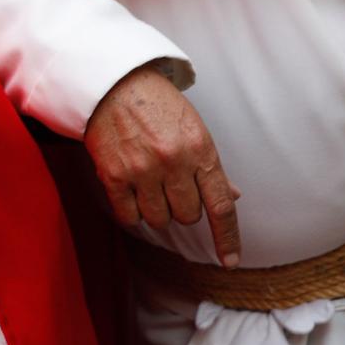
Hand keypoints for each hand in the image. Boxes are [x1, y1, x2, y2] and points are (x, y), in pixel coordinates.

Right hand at [86, 64, 241, 265]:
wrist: (113, 83)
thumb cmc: (157, 105)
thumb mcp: (194, 129)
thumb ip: (211, 166)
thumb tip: (232, 196)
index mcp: (200, 149)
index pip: (220, 205)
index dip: (227, 237)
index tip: (230, 261)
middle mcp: (173, 162)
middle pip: (188, 216)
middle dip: (183, 206)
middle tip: (172, 183)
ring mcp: (142, 170)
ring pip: (159, 219)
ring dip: (157, 209)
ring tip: (149, 183)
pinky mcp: (113, 175)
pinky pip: (129, 216)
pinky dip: (132, 211)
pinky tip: (131, 190)